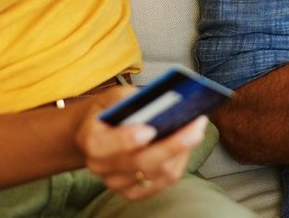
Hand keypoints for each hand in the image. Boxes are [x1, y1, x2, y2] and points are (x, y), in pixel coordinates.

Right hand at [76, 98, 208, 202]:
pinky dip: (179, 163)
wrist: (96, 135)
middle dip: (172, 144)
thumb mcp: (111, 97)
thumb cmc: (107, 112)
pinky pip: (162, 182)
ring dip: (182, 151)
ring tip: (198, 129)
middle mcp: (101, 166)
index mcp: (90, 141)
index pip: (104, 146)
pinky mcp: (132, 192)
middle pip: (139, 162)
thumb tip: (157, 98)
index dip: (127, 139)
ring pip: (156, 173)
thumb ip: (127, 98)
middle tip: (196, 125)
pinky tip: (188, 145)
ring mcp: (116, 182)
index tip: (150, 129)